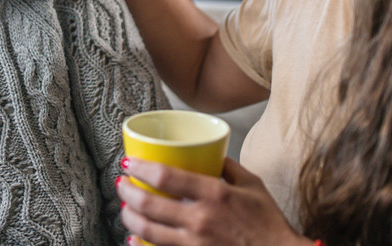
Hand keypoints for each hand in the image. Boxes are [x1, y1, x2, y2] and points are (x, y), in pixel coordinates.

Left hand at [117, 157, 306, 245]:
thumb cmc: (269, 224)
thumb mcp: (253, 186)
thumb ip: (229, 167)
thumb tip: (211, 155)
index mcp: (214, 194)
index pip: (166, 177)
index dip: (141, 168)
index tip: (129, 163)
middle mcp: (200, 219)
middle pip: (149, 204)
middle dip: (127, 192)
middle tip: (122, 184)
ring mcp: (195, 243)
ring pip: (147, 231)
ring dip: (128, 218)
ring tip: (124, 208)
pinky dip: (141, 244)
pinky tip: (133, 238)